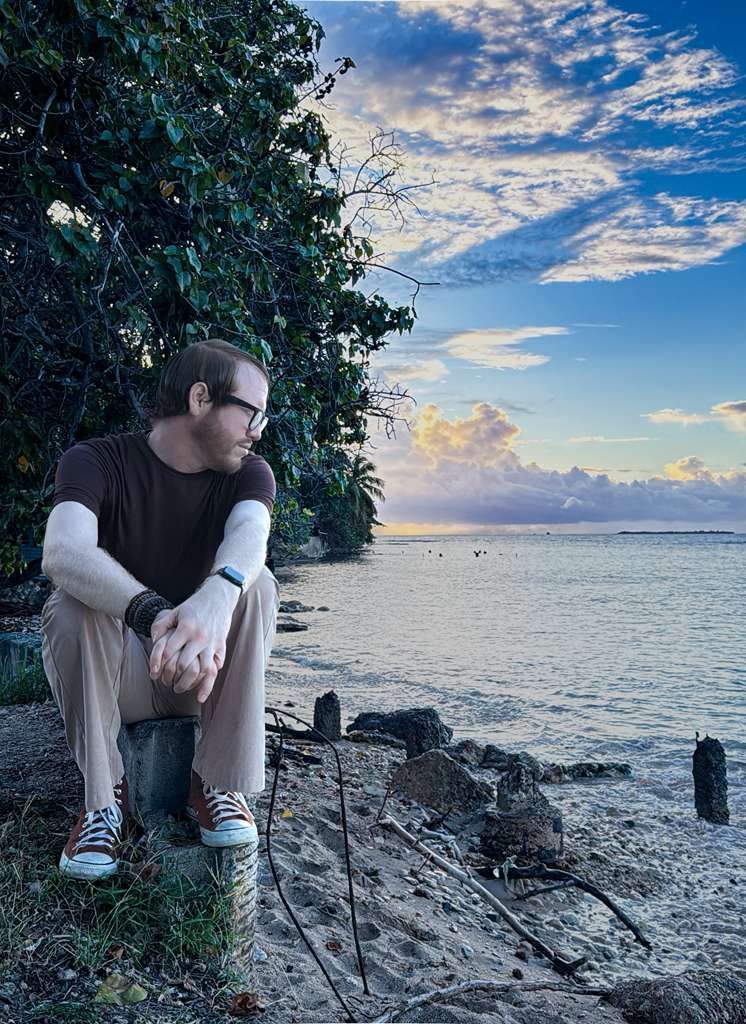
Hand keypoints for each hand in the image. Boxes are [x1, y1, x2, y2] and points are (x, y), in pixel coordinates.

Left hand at [148, 587, 233, 703]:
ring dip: (190, 683)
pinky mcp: (222, 646)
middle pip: (184, 664)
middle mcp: (200, 637)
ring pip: (202, 670)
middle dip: (173, 677)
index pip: (169, 651)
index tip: (154, 673)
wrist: (220, 597)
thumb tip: (153, 641)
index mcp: (186, 628)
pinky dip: (209, 682)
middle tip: (166, 684)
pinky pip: (216, 667)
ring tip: (180, 689)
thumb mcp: (175, 611)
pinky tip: (201, 693)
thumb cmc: (195, 605)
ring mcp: (213, 643)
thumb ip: (162, 625)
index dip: (158, 664)